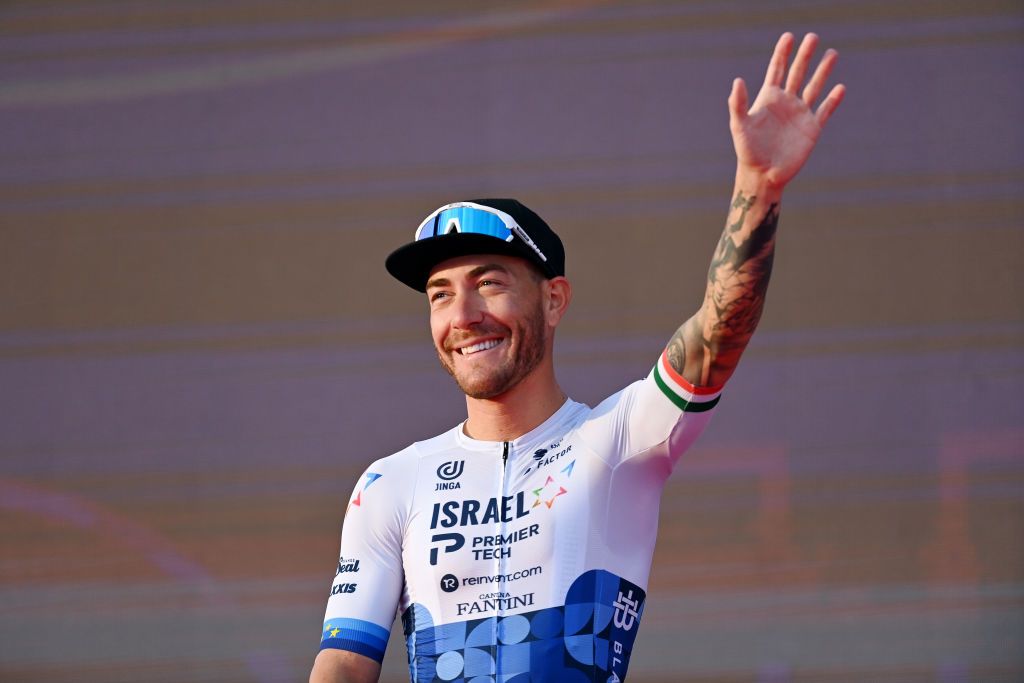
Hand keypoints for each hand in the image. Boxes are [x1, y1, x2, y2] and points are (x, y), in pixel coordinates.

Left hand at [729, 32, 844, 188]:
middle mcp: (786, 103)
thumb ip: (738, 104)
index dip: (782, 53)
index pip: (777, 70)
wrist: (763, 175)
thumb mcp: (739, 126)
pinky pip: (825, 110)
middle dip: (805, 55)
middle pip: (797, 73)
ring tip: (832, 53)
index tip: (789, 36)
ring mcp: (800, 115)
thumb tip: (738, 81)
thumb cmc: (747, 151)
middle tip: (813, 37)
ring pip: (814, 87)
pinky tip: (840, 87)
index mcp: (768, 99)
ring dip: (823, 71)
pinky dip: (833, 99)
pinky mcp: (812, 129)